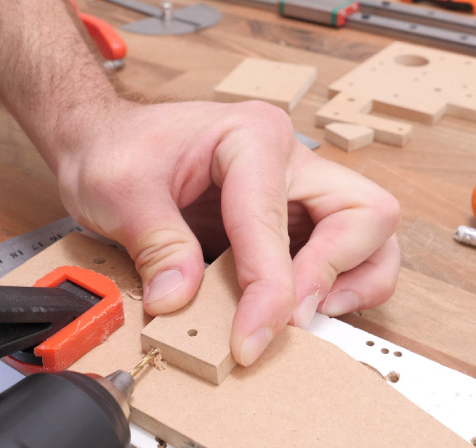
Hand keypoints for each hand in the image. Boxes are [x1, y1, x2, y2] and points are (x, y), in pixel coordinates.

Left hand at [54, 100, 400, 365]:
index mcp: (252, 136)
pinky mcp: (293, 217)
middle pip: (365, 214)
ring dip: (352, 282)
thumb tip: (180, 301)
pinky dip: (333, 286)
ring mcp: (299, 187)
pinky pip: (343, 252)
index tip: (249, 340)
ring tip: (305, 318)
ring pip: (370, 233)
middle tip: (291, 321)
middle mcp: (290, 157)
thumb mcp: (119, 190)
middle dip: (335, 274)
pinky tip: (294, 309)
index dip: (269, 289)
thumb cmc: (117, 150)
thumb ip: (156, 245)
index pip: (276, 222)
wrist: (105, 141)